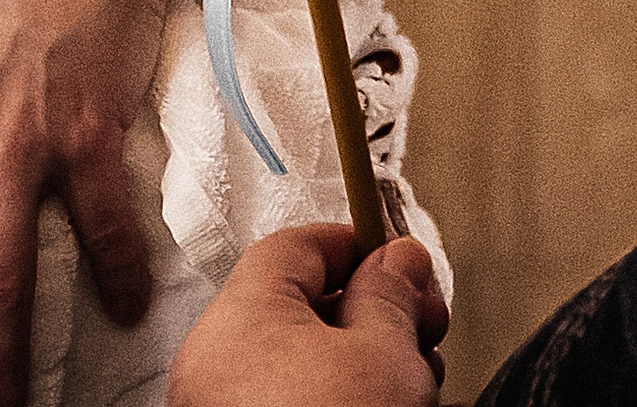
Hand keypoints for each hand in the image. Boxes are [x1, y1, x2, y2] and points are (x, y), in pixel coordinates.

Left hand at [168, 228, 447, 406]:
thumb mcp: (385, 356)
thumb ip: (391, 296)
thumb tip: (398, 259)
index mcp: (236, 323)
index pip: (296, 246)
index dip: (359, 246)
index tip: (406, 264)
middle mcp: (212, 367)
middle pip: (297, 307)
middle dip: (371, 313)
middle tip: (424, 330)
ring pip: (296, 362)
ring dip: (361, 362)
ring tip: (415, 386)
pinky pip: (287, 403)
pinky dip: (335, 400)